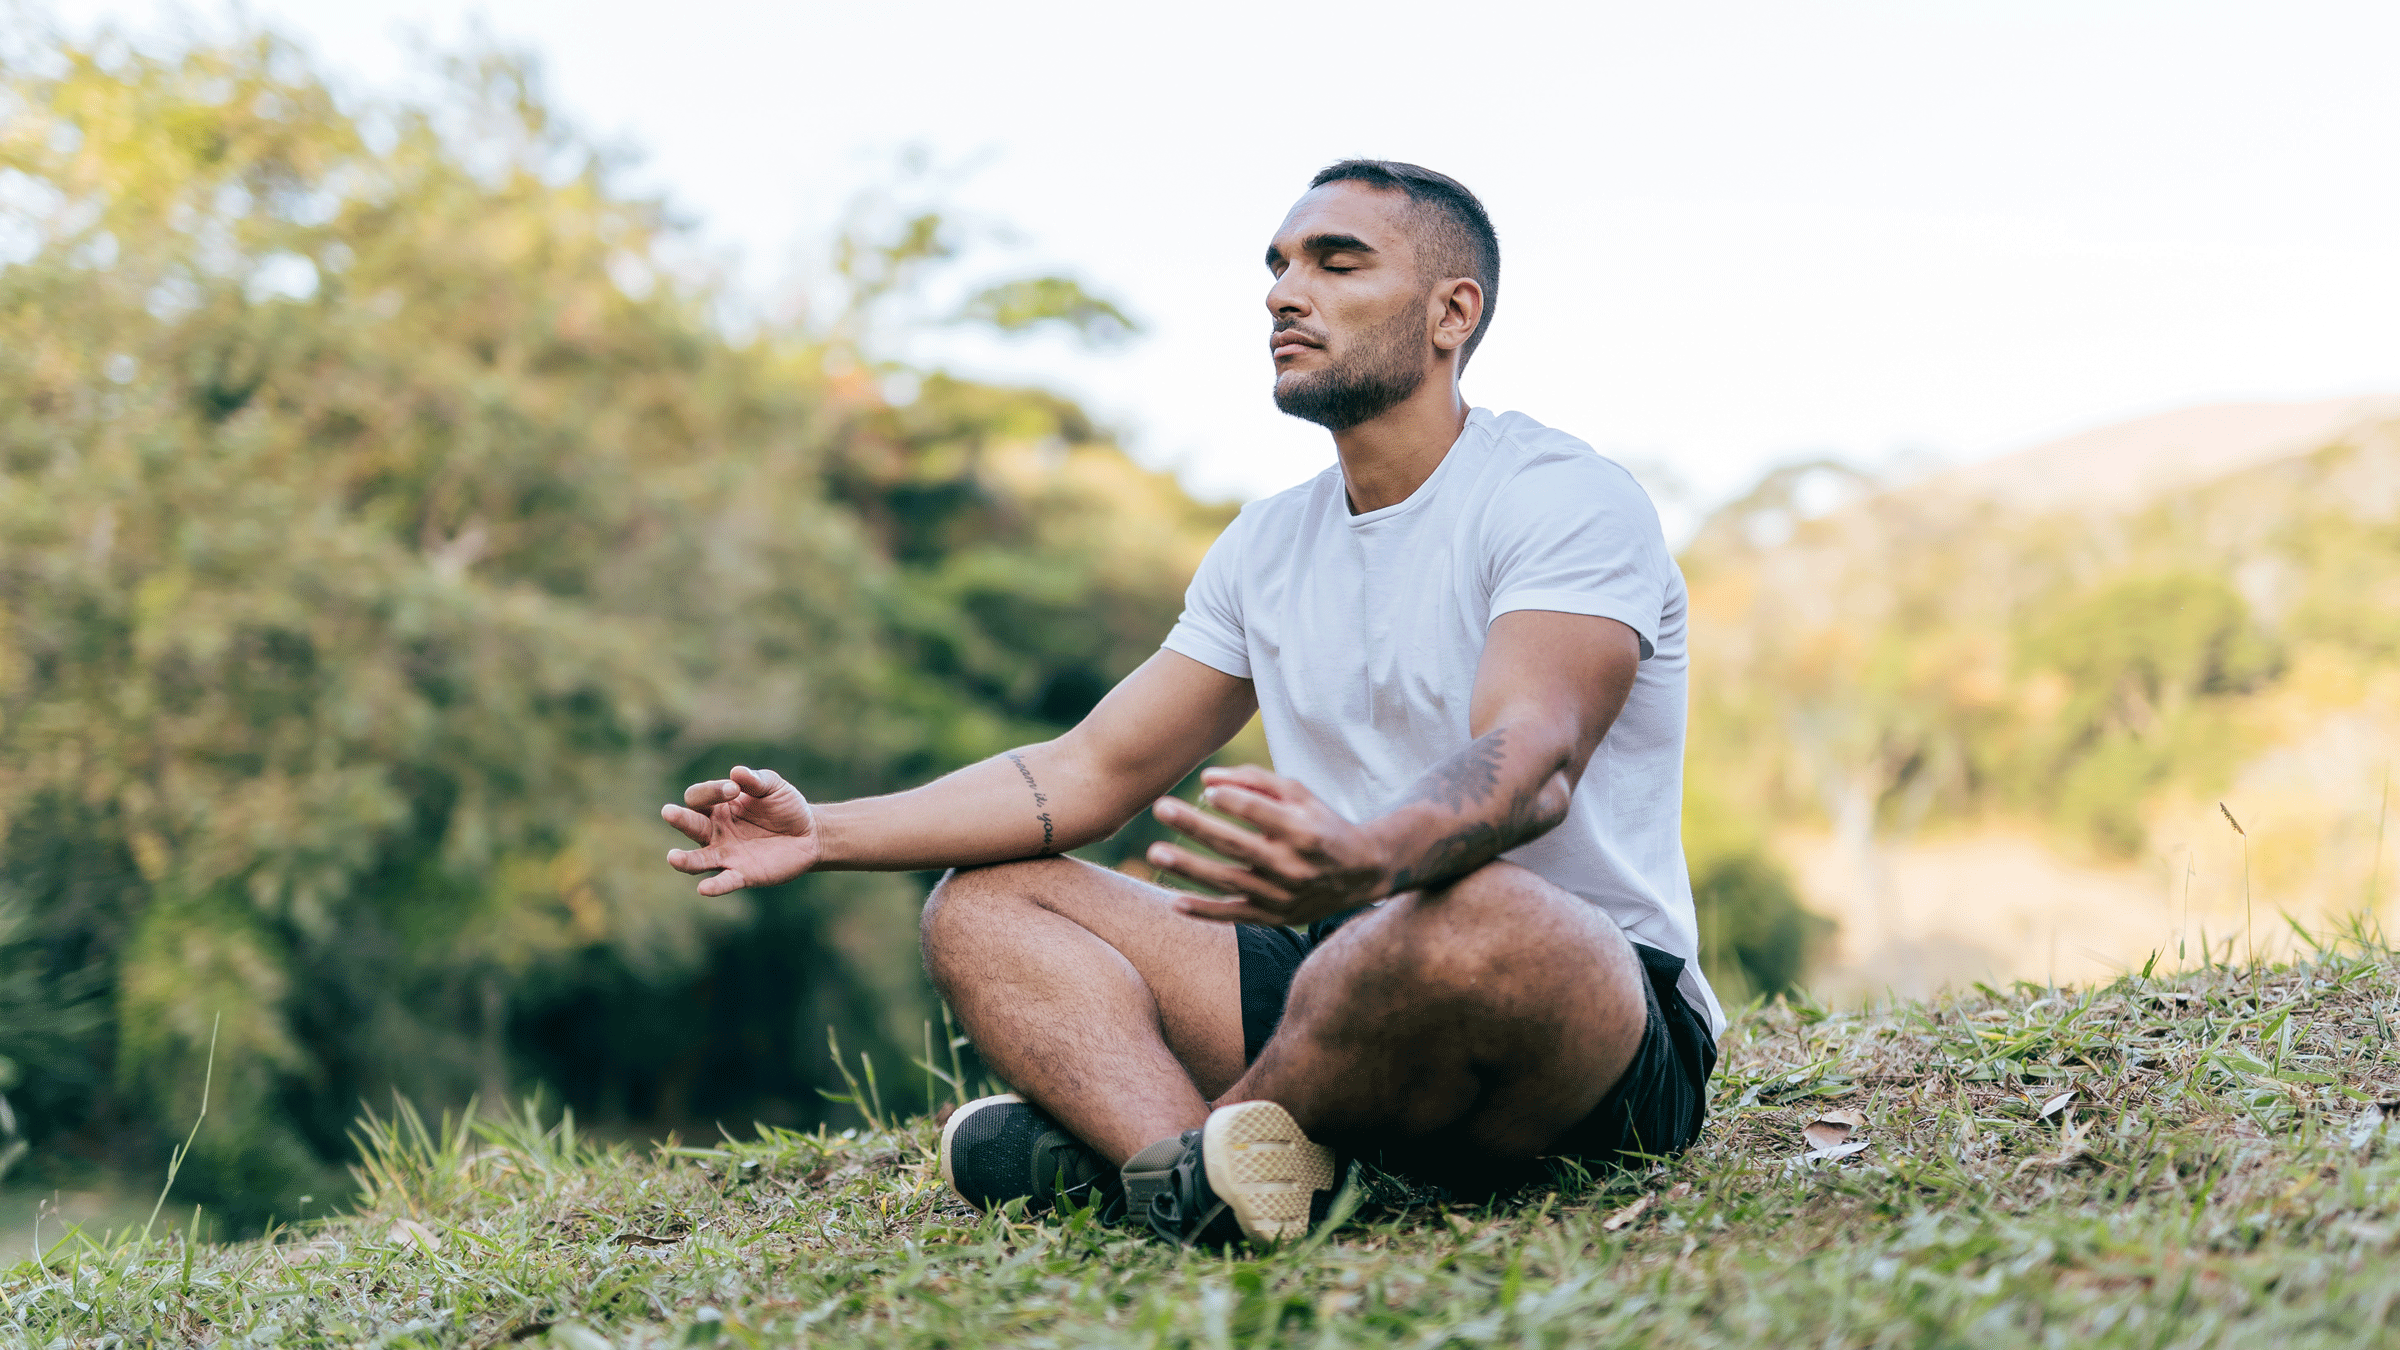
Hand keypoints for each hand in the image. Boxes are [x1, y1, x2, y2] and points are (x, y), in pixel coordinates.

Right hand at [661, 765, 819, 895]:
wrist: (809, 834)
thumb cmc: (784, 806)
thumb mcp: (773, 787)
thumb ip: (755, 780)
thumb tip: (736, 772)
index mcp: (718, 807)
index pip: (700, 798)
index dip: (712, 791)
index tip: (734, 789)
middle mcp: (715, 832)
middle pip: (691, 825)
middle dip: (680, 818)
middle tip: (668, 812)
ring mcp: (727, 855)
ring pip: (699, 859)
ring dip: (686, 859)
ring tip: (673, 857)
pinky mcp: (743, 875)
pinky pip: (725, 881)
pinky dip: (715, 886)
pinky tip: (704, 889)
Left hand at [1145, 766, 1391, 925]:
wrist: (1361, 873)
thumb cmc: (1322, 824)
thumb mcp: (1300, 795)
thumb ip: (1255, 781)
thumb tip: (1206, 780)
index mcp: (1303, 830)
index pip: (1260, 812)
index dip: (1232, 799)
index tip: (1205, 789)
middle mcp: (1293, 865)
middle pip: (1237, 844)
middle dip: (1196, 826)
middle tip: (1161, 807)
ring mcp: (1283, 896)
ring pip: (1229, 881)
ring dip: (1190, 868)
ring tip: (1156, 851)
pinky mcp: (1276, 918)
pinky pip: (1235, 916)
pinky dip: (1205, 911)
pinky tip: (1174, 902)